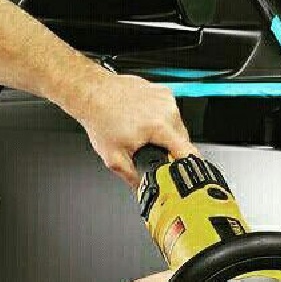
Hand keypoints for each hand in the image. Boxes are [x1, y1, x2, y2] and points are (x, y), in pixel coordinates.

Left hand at [71, 74, 199, 186]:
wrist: (92, 93)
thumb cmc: (100, 119)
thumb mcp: (114, 158)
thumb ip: (133, 178)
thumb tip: (145, 190)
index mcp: (159, 127)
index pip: (188, 152)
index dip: (188, 167)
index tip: (186, 173)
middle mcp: (167, 110)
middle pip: (184, 140)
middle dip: (171, 150)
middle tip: (151, 150)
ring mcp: (166, 99)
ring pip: (178, 126)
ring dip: (168, 134)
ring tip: (145, 132)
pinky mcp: (164, 91)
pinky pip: (171, 113)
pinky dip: (162, 119)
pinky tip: (145, 119)